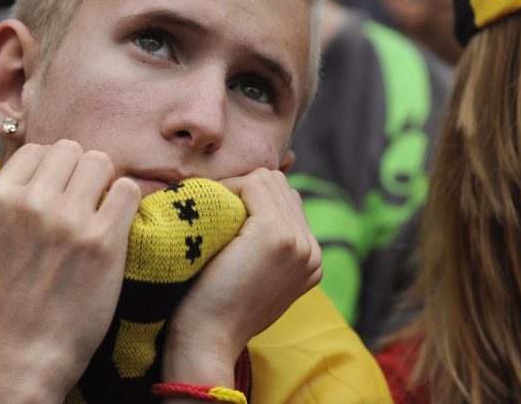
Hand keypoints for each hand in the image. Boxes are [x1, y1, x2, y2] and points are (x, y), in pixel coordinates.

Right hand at [0, 140, 140, 402]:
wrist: (25, 351)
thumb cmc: (12, 298)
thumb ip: (18, 197)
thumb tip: (51, 161)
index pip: (40, 148)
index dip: (56, 168)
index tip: (61, 192)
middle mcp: (31, 203)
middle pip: (75, 150)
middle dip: (83, 173)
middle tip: (85, 204)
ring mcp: (69, 220)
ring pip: (102, 162)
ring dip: (106, 184)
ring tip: (100, 214)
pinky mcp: (103, 240)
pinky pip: (129, 190)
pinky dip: (127, 203)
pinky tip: (117, 226)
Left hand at [162, 168, 321, 384]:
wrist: (208, 341)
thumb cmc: (218, 312)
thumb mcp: (255, 279)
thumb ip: (267, 252)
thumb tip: (249, 217)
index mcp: (311, 261)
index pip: (288, 201)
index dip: (252, 199)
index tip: (222, 213)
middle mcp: (312, 251)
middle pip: (282, 186)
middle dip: (246, 189)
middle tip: (214, 208)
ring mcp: (297, 241)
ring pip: (269, 180)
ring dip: (237, 188)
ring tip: (214, 213)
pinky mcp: (275, 234)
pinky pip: (254, 184)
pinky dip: (229, 189)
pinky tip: (212, 212)